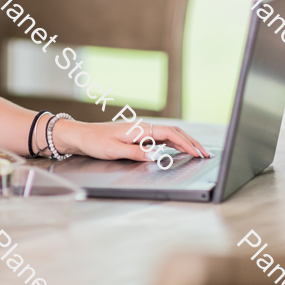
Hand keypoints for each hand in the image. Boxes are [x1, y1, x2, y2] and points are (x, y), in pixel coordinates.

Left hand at [54, 119, 210, 162]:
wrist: (79, 135)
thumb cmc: (94, 142)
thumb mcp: (114, 150)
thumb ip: (137, 153)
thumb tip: (157, 156)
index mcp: (140, 129)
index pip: (170, 134)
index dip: (187, 144)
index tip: (199, 153)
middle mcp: (142, 127)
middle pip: (173, 132)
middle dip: (191, 142)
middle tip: (205, 154)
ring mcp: (140, 131)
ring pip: (168, 134)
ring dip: (183, 142)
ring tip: (197, 151)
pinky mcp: (136, 135)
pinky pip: (160, 137)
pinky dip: (173, 142)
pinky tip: (177, 148)